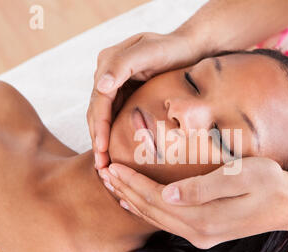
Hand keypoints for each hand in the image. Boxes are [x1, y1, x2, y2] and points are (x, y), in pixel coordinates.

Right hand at [87, 31, 200, 169]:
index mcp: (108, 62)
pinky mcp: (125, 93)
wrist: (191, 48)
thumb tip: (100, 86)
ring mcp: (116, 84)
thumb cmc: (173, 49)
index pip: (99, 99)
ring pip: (103, 117)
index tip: (102, 148)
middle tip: (101, 167)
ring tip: (104, 166)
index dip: (99, 125)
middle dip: (98, 139)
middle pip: (96, 111)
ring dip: (102, 140)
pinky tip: (115, 153)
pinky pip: (115, 116)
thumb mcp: (150, 52)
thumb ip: (124, 65)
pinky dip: (113, 134)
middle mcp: (108, 74)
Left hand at [99, 158, 287, 248]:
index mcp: (204, 217)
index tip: (113, 166)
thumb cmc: (268, 183)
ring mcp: (201, 235)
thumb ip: (203, 187)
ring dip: (133, 201)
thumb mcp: (240, 177)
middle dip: (125, 191)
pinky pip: (167, 222)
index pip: (157, 198)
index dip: (133, 182)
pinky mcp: (205, 233)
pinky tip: (136, 203)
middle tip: (103, 172)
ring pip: (157, 218)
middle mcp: (199, 231)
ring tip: (113, 185)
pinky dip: (147, 211)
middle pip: (151, 210)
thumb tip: (169, 193)